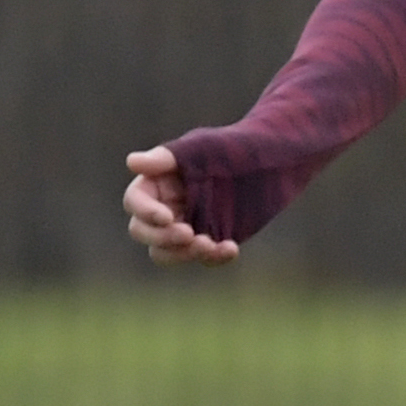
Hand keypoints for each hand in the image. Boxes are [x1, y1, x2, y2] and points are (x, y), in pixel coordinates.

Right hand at [122, 146, 238, 266]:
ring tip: (208, 245)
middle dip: (161, 238)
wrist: (273, 162)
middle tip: (188, 234)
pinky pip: (204, 257)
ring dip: (183, 254)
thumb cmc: (231, 147)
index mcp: (156, 184)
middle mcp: (166, 207)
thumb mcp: (200, 148)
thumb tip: (132, 162)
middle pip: (143, 232)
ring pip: (167, 252)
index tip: (166, 217)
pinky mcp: (211, 240)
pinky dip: (215, 257)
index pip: (135, 202)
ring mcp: (187, 226)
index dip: (145, 212)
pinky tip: (231, 248)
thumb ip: (168, 157)